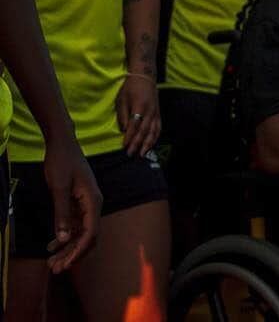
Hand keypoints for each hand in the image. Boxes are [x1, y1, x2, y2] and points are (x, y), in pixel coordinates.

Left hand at [42, 135, 101, 272]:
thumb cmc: (61, 162)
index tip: (64, 265)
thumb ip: (62, 213)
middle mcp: (93, 204)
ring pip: (81, 232)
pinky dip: (64, 237)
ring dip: (67, 248)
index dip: (78, 251)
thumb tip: (65, 238)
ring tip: (50, 262)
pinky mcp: (78, 202)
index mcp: (93, 200)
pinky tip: (51, 245)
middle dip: (72, 254)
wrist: (62, 144)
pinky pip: (75, 225)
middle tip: (54, 269)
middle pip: (87, 236)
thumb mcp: (59, 188)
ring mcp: (86, 203)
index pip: (91, 233)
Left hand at [115, 74, 160, 156]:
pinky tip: (150, 144)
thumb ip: (122, 115)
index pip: (134, 125)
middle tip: (130, 154)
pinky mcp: (158, 113)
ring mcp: (156, 112)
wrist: (145, 76)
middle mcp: (150, 111)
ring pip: (153, 131)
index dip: (129, 137)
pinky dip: (155, 137)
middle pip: (144, 130)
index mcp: (140, 106)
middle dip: (137, 143)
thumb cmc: (130, 87)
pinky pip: (158, 127)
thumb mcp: (122, 99)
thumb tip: (123, 130)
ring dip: (148, 143)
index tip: (124, 146)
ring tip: (142, 154)